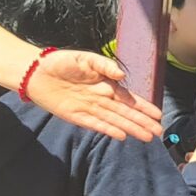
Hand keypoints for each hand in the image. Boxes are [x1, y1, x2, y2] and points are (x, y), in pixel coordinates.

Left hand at [27, 52, 161, 141]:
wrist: (36, 72)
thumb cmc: (62, 62)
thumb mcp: (86, 58)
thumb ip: (105, 65)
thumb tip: (122, 76)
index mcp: (106, 84)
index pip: (130, 98)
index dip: (144, 107)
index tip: (158, 115)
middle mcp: (101, 98)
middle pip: (125, 113)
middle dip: (142, 122)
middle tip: (158, 132)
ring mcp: (89, 108)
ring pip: (114, 120)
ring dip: (130, 128)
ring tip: (146, 137)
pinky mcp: (75, 116)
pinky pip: (95, 124)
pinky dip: (108, 130)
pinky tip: (121, 136)